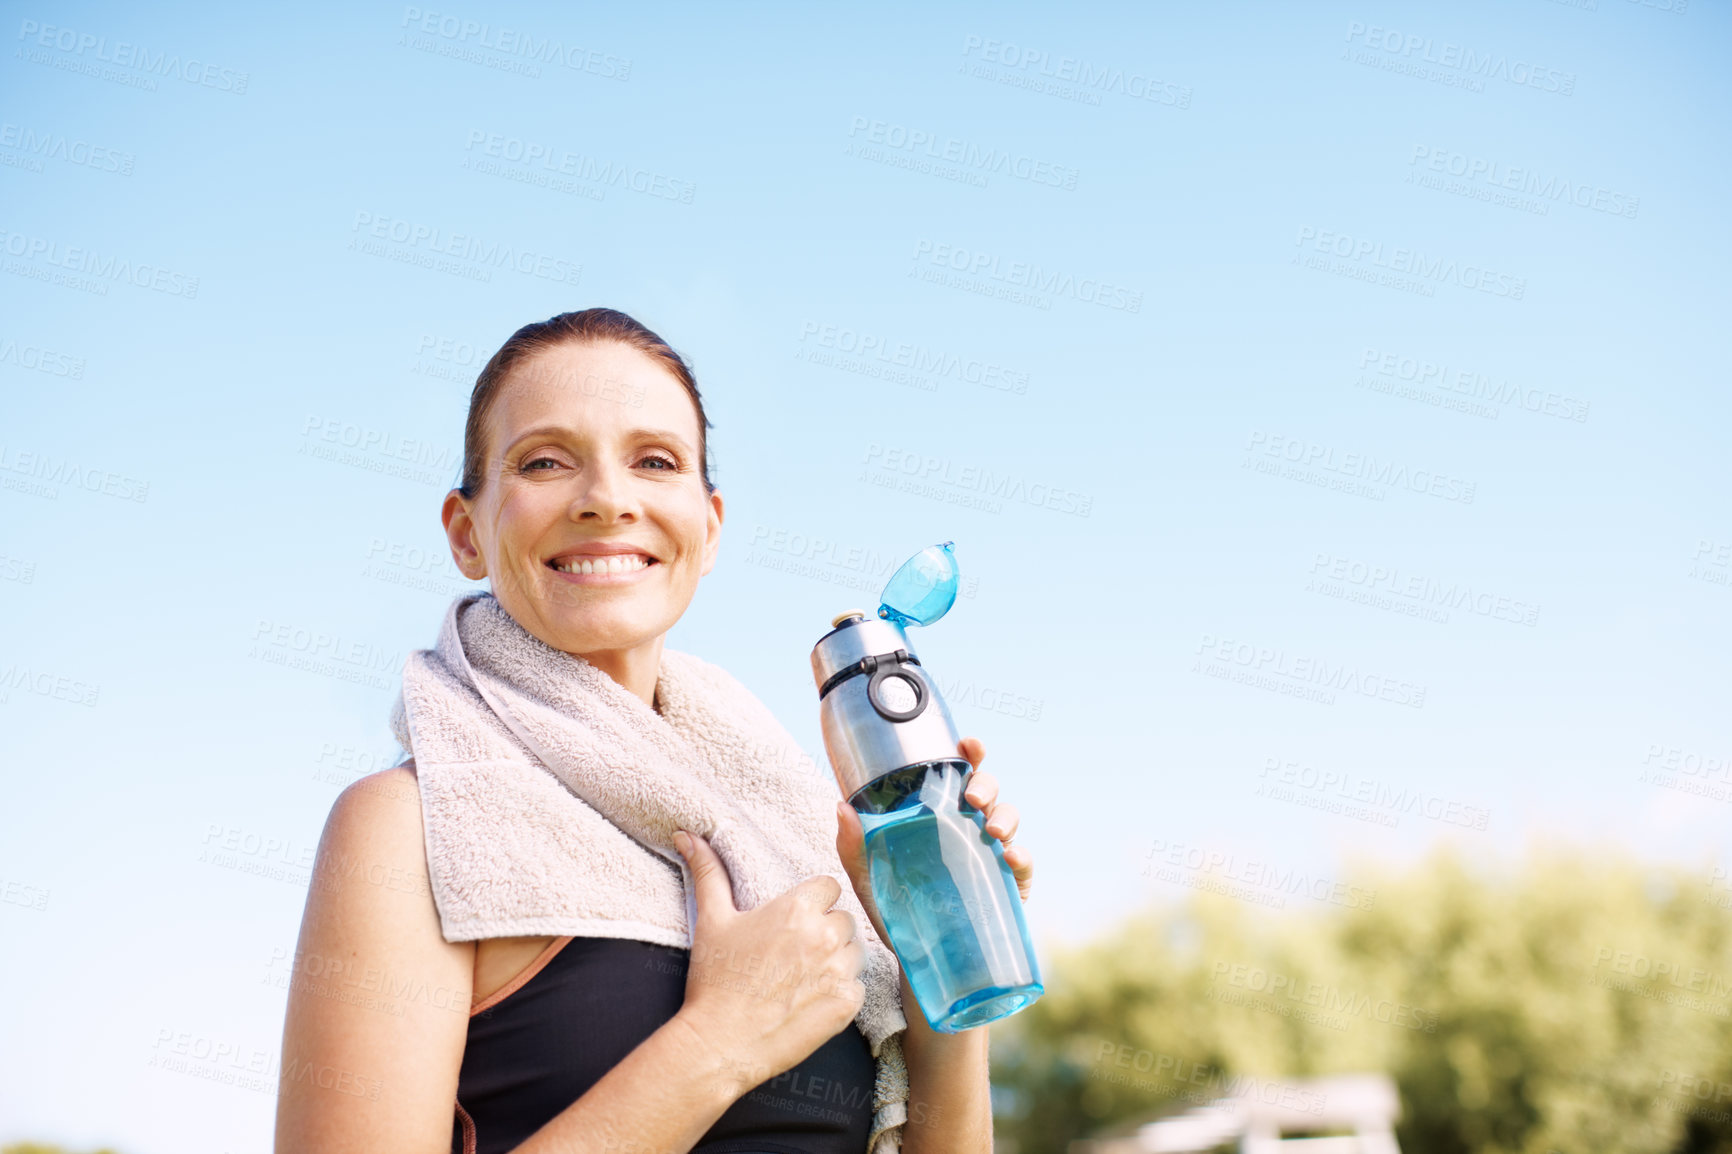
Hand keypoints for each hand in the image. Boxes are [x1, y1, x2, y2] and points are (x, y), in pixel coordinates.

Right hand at [670, 829, 866, 1095]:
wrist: (721, 1043)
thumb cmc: (715, 980)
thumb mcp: (712, 920)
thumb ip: (709, 873)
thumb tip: (687, 835)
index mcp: (797, 908)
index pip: (829, 886)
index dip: (813, 902)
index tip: (796, 920)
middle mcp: (824, 934)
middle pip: (843, 918)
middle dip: (825, 930)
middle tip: (795, 952)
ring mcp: (839, 971)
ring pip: (854, 951)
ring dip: (837, 958)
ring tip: (804, 976)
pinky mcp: (847, 1005)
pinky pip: (858, 986)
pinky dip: (841, 991)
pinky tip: (812, 999)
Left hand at [834, 736, 1034, 947]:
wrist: (917, 964)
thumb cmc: (892, 912)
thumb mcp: (867, 878)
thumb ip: (852, 846)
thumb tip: (841, 806)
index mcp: (936, 816)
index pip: (956, 774)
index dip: (968, 753)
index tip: (969, 744)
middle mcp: (966, 828)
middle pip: (986, 790)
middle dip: (986, 784)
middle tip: (972, 797)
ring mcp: (990, 856)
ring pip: (1009, 819)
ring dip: (1006, 816)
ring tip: (994, 831)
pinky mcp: (1008, 887)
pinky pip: (1023, 865)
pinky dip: (1022, 856)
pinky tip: (1012, 858)